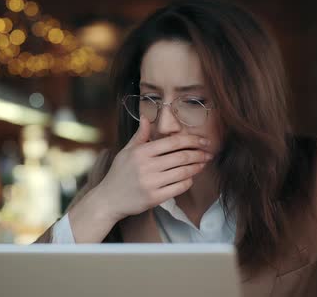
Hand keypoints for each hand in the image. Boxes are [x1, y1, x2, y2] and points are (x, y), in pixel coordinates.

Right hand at [97, 115, 212, 221]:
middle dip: (199, 153)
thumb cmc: (119, 174)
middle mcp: (146, 166)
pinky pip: (179, 187)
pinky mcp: (155, 198)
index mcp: (141, 152)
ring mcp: (151, 183)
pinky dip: (188, 181)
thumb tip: (145, 117)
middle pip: (181, 156)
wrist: (109, 200)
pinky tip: (191, 177)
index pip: (172, 142)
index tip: (203, 141)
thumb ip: (139, 135)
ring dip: (196, 167)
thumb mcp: (126, 152)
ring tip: (203, 164)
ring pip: (183, 172)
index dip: (191, 140)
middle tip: (208, 152)